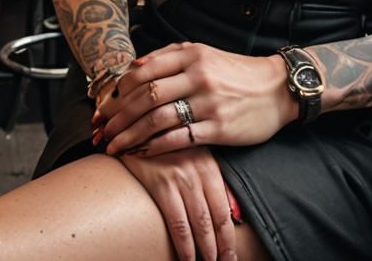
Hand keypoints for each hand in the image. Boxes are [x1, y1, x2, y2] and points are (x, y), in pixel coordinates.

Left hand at [94, 41, 294, 155]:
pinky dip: (156, 147)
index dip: (118, 90)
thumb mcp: (206, 53)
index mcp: (192, 54)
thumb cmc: (237, 73)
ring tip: (114, 146)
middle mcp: (198, 75)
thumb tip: (134, 66)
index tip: (103, 106)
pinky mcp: (219, 127)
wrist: (278, 88)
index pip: (144, 70)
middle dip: (118, 116)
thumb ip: (171, 56)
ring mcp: (209, 102)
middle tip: (101, 130)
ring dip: (131, 135)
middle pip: (146, 95)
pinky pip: (180, 138)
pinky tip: (141, 153)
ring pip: (158, 119)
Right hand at [121, 145, 237, 260]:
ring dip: (205, 250)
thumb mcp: (194, 155)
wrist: (138, 125)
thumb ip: (213, 180)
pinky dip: (184, 244)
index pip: (225, 208)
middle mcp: (198, 171)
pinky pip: (176, 221)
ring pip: (199, 223)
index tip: (233, 254)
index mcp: (210, 165)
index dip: (230, 236)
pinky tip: (187, 259)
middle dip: (222, 247)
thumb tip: (233, 212)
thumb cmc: (167, 143)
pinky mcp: (160, 182)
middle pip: (215, 218)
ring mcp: (180, 177)